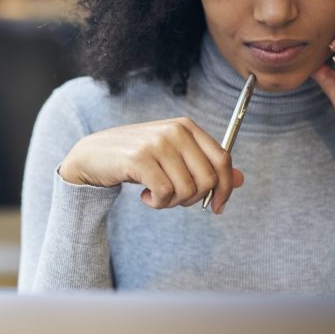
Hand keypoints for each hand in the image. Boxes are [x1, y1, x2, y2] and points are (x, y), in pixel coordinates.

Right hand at [59, 117, 243, 213]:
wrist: (93, 155)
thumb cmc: (137, 159)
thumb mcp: (174, 158)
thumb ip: (205, 166)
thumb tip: (241, 180)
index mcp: (187, 127)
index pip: (223, 159)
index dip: (226, 188)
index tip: (218, 207)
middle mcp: (175, 131)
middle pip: (208, 179)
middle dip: (194, 199)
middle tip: (174, 200)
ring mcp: (157, 143)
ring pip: (186, 190)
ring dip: (172, 203)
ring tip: (156, 196)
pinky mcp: (139, 159)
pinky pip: (164, 193)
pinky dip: (158, 203)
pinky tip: (146, 197)